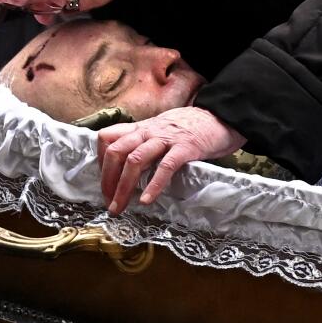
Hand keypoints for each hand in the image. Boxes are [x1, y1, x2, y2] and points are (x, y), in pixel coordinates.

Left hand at [97, 106, 244, 212]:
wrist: (221, 116)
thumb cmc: (191, 127)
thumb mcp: (162, 129)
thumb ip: (146, 142)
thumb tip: (128, 165)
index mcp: (142, 128)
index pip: (108, 137)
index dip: (100, 160)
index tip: (105, 181)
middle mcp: (149, 131)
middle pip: (116, 151)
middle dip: (107, 179)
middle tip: (108, 202)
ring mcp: (167, 138)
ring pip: (135, 159)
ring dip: (123, 186)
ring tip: (119, 207)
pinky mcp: (185, 148)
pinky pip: (165, 166)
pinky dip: (154, 184)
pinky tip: (147, 200)